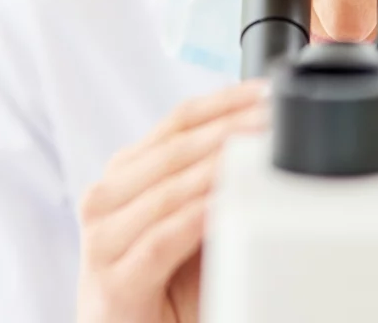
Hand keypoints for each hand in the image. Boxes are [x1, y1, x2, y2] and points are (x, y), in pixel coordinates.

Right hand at [76, 80, 269, 322]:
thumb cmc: (171, 288)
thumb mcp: (198, 224)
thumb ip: (219, 184)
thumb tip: (271, 142)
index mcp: (128, 176)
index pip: (179, 121)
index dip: (226, 101)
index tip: (268, 90)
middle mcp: (108, 199)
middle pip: (175, 147)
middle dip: (232, 128)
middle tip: (275, 117)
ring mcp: (103, 241)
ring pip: (169, 189)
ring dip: (221, 167)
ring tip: (261, 152)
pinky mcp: (113, 284)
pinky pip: (162, 241)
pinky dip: (197, 219)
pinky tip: (227, 206)